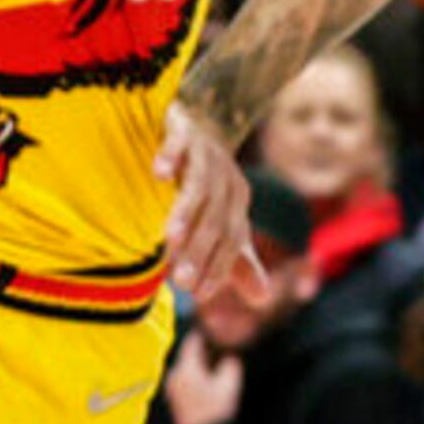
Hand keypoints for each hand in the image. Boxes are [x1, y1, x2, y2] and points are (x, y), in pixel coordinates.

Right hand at [154, 104, 271, 299]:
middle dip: (200, 251)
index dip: (219, 267)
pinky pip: (179, 143)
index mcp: (237, 202)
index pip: (231, 240)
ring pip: (200, 185)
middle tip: (180, 282)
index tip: (200, 294)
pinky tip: (159, 173)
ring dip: (186, 212)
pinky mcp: (183, 129)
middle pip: (216, 219)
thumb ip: (237, 260)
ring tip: (170, 238)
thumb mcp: (224, 222)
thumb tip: (264, 299)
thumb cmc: (208, 184)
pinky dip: (171, 156)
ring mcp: (205, 152)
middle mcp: (226, 178)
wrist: (199, 124)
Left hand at [162, 329, 243, 423]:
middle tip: (219, 345)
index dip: (205, 333)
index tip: (214, 329)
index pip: (193, 341)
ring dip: (200, 362)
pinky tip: (209, 379)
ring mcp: (172, 387)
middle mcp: (175, 375)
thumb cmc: (216, 411)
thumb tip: (229, 354)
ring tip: (217, 363)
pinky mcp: (175, 398)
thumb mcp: (230, 382)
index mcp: (186, 368)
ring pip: (187, 366)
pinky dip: (196, 374)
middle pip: (189, 353)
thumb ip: (230, 362)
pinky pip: (185, 378)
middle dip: (204, 349)